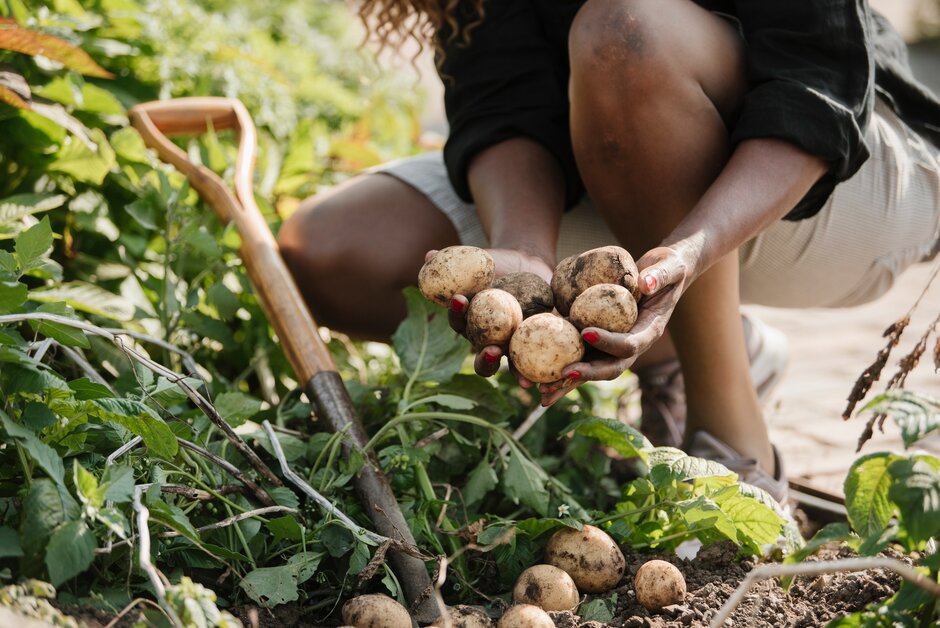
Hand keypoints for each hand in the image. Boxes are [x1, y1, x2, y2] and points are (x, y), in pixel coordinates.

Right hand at [429, 248, 553, 381]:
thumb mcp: (478, 260)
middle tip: (492, 350)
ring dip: (517, 373)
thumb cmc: (495, 264)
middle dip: (486, 358)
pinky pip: (539, 362)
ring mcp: (513, 345)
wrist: (527, 265)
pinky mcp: (537, 344)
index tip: (460, 299)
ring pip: (512, 366)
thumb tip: (428, 255)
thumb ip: (455, 261)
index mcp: (470, 323)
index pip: (459, 322)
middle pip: (483, 358)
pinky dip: (544, 372)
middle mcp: (489, 340)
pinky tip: (551, 380)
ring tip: (524, 380)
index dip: (457, 314)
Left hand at [538, 245, 694, 405]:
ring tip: (542, 392)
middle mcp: (632, 344)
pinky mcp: (600, 341)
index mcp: (649, 331)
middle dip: (586, 374)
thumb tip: (646, 283)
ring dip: (567, 383)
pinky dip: (560, 367)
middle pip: (609, 367)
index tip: (585, 333)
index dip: (609, 342)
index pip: (629, 344)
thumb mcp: (670, 267)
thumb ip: (660, 276)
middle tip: (562, 374)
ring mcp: (614, 346)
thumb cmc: (668, 268)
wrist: (662, 274)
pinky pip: (580, 356)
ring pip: (591, 369)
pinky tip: (537, 377)